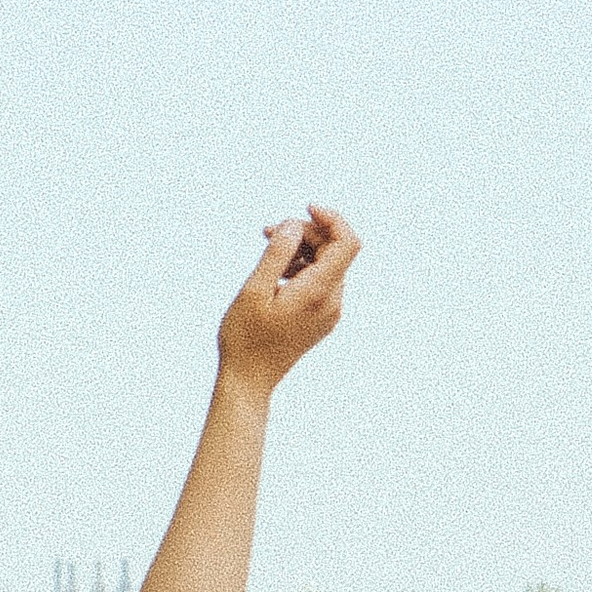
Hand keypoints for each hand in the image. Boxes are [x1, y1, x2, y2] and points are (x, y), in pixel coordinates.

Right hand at [217, 205, 359, 395]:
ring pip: (327, 266)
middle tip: (269, 232)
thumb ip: (277, 254)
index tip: (306, 209)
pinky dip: (303, 269)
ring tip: (269, 249)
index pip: (346, 242)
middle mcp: (332, 302)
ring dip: (302, 250)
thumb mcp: (254, 291)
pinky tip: (276, 272)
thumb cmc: (245, 339)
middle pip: (334, 250)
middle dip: (306, 233)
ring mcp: (329, 313)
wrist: (248, 382)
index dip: (332, 218)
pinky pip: (320, 283)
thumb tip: (294, 226)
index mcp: (319, 292)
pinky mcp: (321, 320)